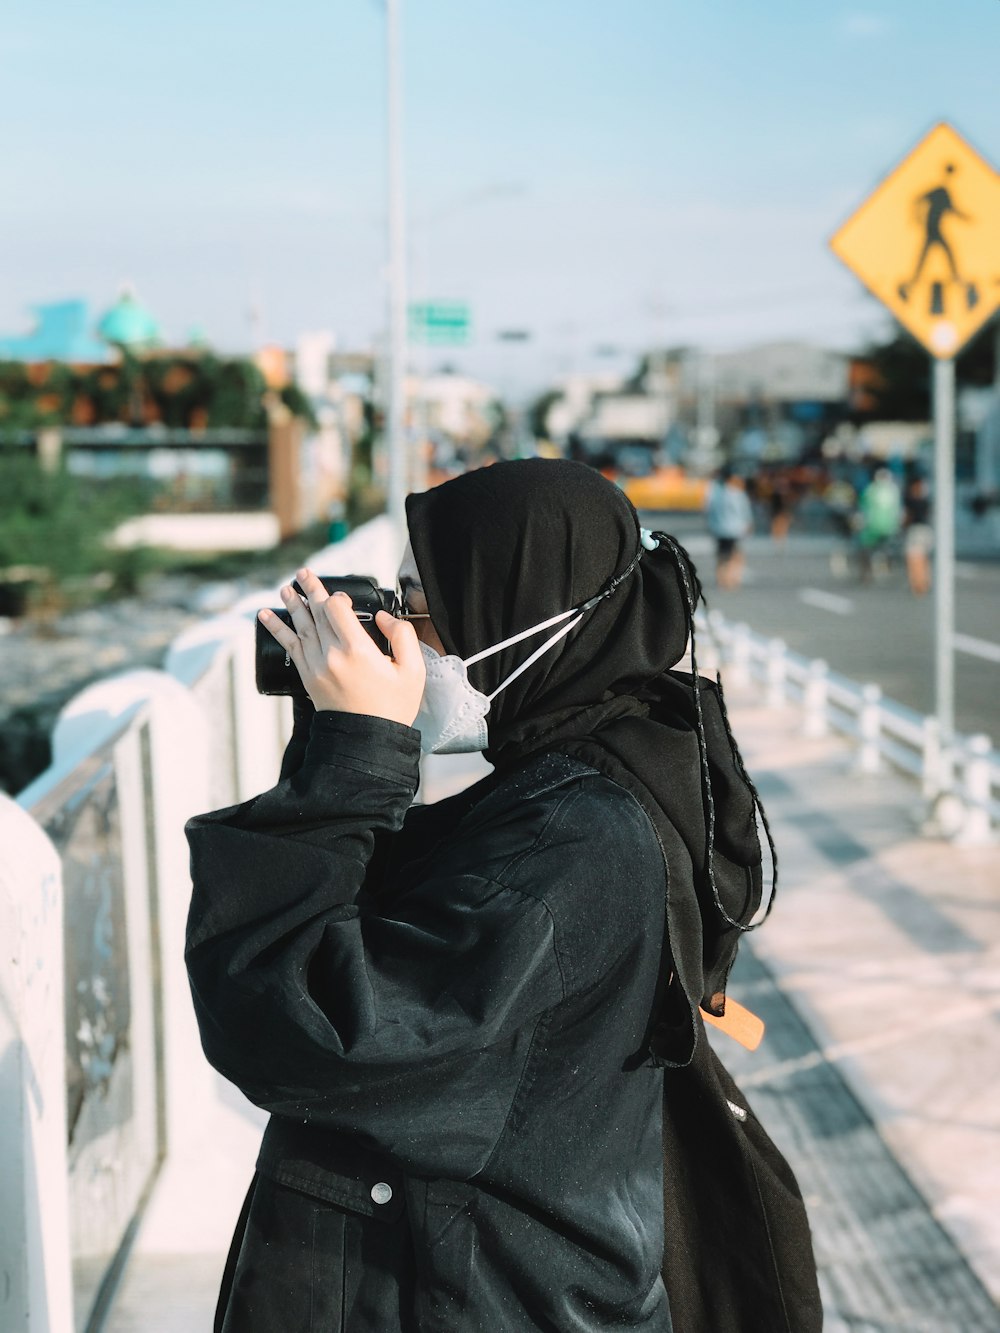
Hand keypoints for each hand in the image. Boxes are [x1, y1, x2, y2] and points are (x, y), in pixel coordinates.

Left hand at [258, 567, 425, 725]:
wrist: (368, 740)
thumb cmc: (393, 706)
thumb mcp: (413, 670)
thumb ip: (402, 636)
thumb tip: (383, 617)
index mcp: (358, 650)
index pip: (337, 609)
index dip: (338, 598)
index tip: (343, 599)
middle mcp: (332, 655)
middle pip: (317, 613)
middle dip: (310, 590)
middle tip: (303, 573)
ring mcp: (316, 666)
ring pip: (301, 626)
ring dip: (292, 605)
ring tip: (285, 588)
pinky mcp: (307, 677)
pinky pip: (289, 647)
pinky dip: (277, 630)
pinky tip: (265, 617)